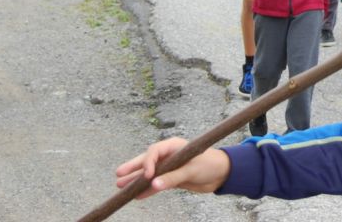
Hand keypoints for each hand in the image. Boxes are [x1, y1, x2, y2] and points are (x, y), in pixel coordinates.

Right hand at [114, 137, 230, 198]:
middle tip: (118, 174)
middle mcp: (169, 155)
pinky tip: (137, 196)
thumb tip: (153, 184)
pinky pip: (156, 184)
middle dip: (133, 167)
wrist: (222, 174)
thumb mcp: (192, 170)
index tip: (147, 175)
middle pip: (147, 161)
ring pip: (150, 173)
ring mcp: (169, 167)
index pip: (155, 151)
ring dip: (136, 179)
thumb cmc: (210, 165)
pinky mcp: (172, 178)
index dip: (147, 162)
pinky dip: (148, 189)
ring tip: (120, 186)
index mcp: (174, 146)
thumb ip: (173, 177)